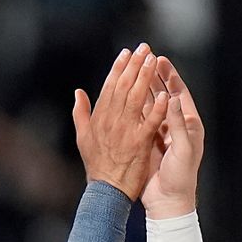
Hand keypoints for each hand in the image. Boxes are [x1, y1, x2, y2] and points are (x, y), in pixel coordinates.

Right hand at [71, 43, 168, 200]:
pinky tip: (163, 95)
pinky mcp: (140, 144)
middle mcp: (112, 122)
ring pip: (137, 99)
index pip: (112, 87)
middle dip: (135, 66)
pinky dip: (156, 109)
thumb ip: (81, 115)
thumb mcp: (83, 138)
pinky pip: (150, 123)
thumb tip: (78, 93)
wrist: (107, 193)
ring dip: (145, 79)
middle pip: (125, 88)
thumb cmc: (96, 167)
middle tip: (144, 48)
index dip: (119, 69)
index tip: (126, 53)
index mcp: (100, 119)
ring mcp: (126, 132)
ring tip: (153, 61)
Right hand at [142, 55, 204, 218]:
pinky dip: (133, 106)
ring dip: (142, 88)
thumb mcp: (184, 149)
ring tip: (132, 71)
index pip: (180, 93)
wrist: (168, 201)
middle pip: (164, 95)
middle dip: (154, 77)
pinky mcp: (148, 142)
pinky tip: (125, 94)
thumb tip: (174, 97)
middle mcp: (175, 126)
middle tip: (144, 60)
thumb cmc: (181, 177)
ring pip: (151, 104)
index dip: (170, 77)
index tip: (160, 61)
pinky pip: (140, 119)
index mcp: (189, 125)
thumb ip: (179, 124)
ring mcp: (161, 133)